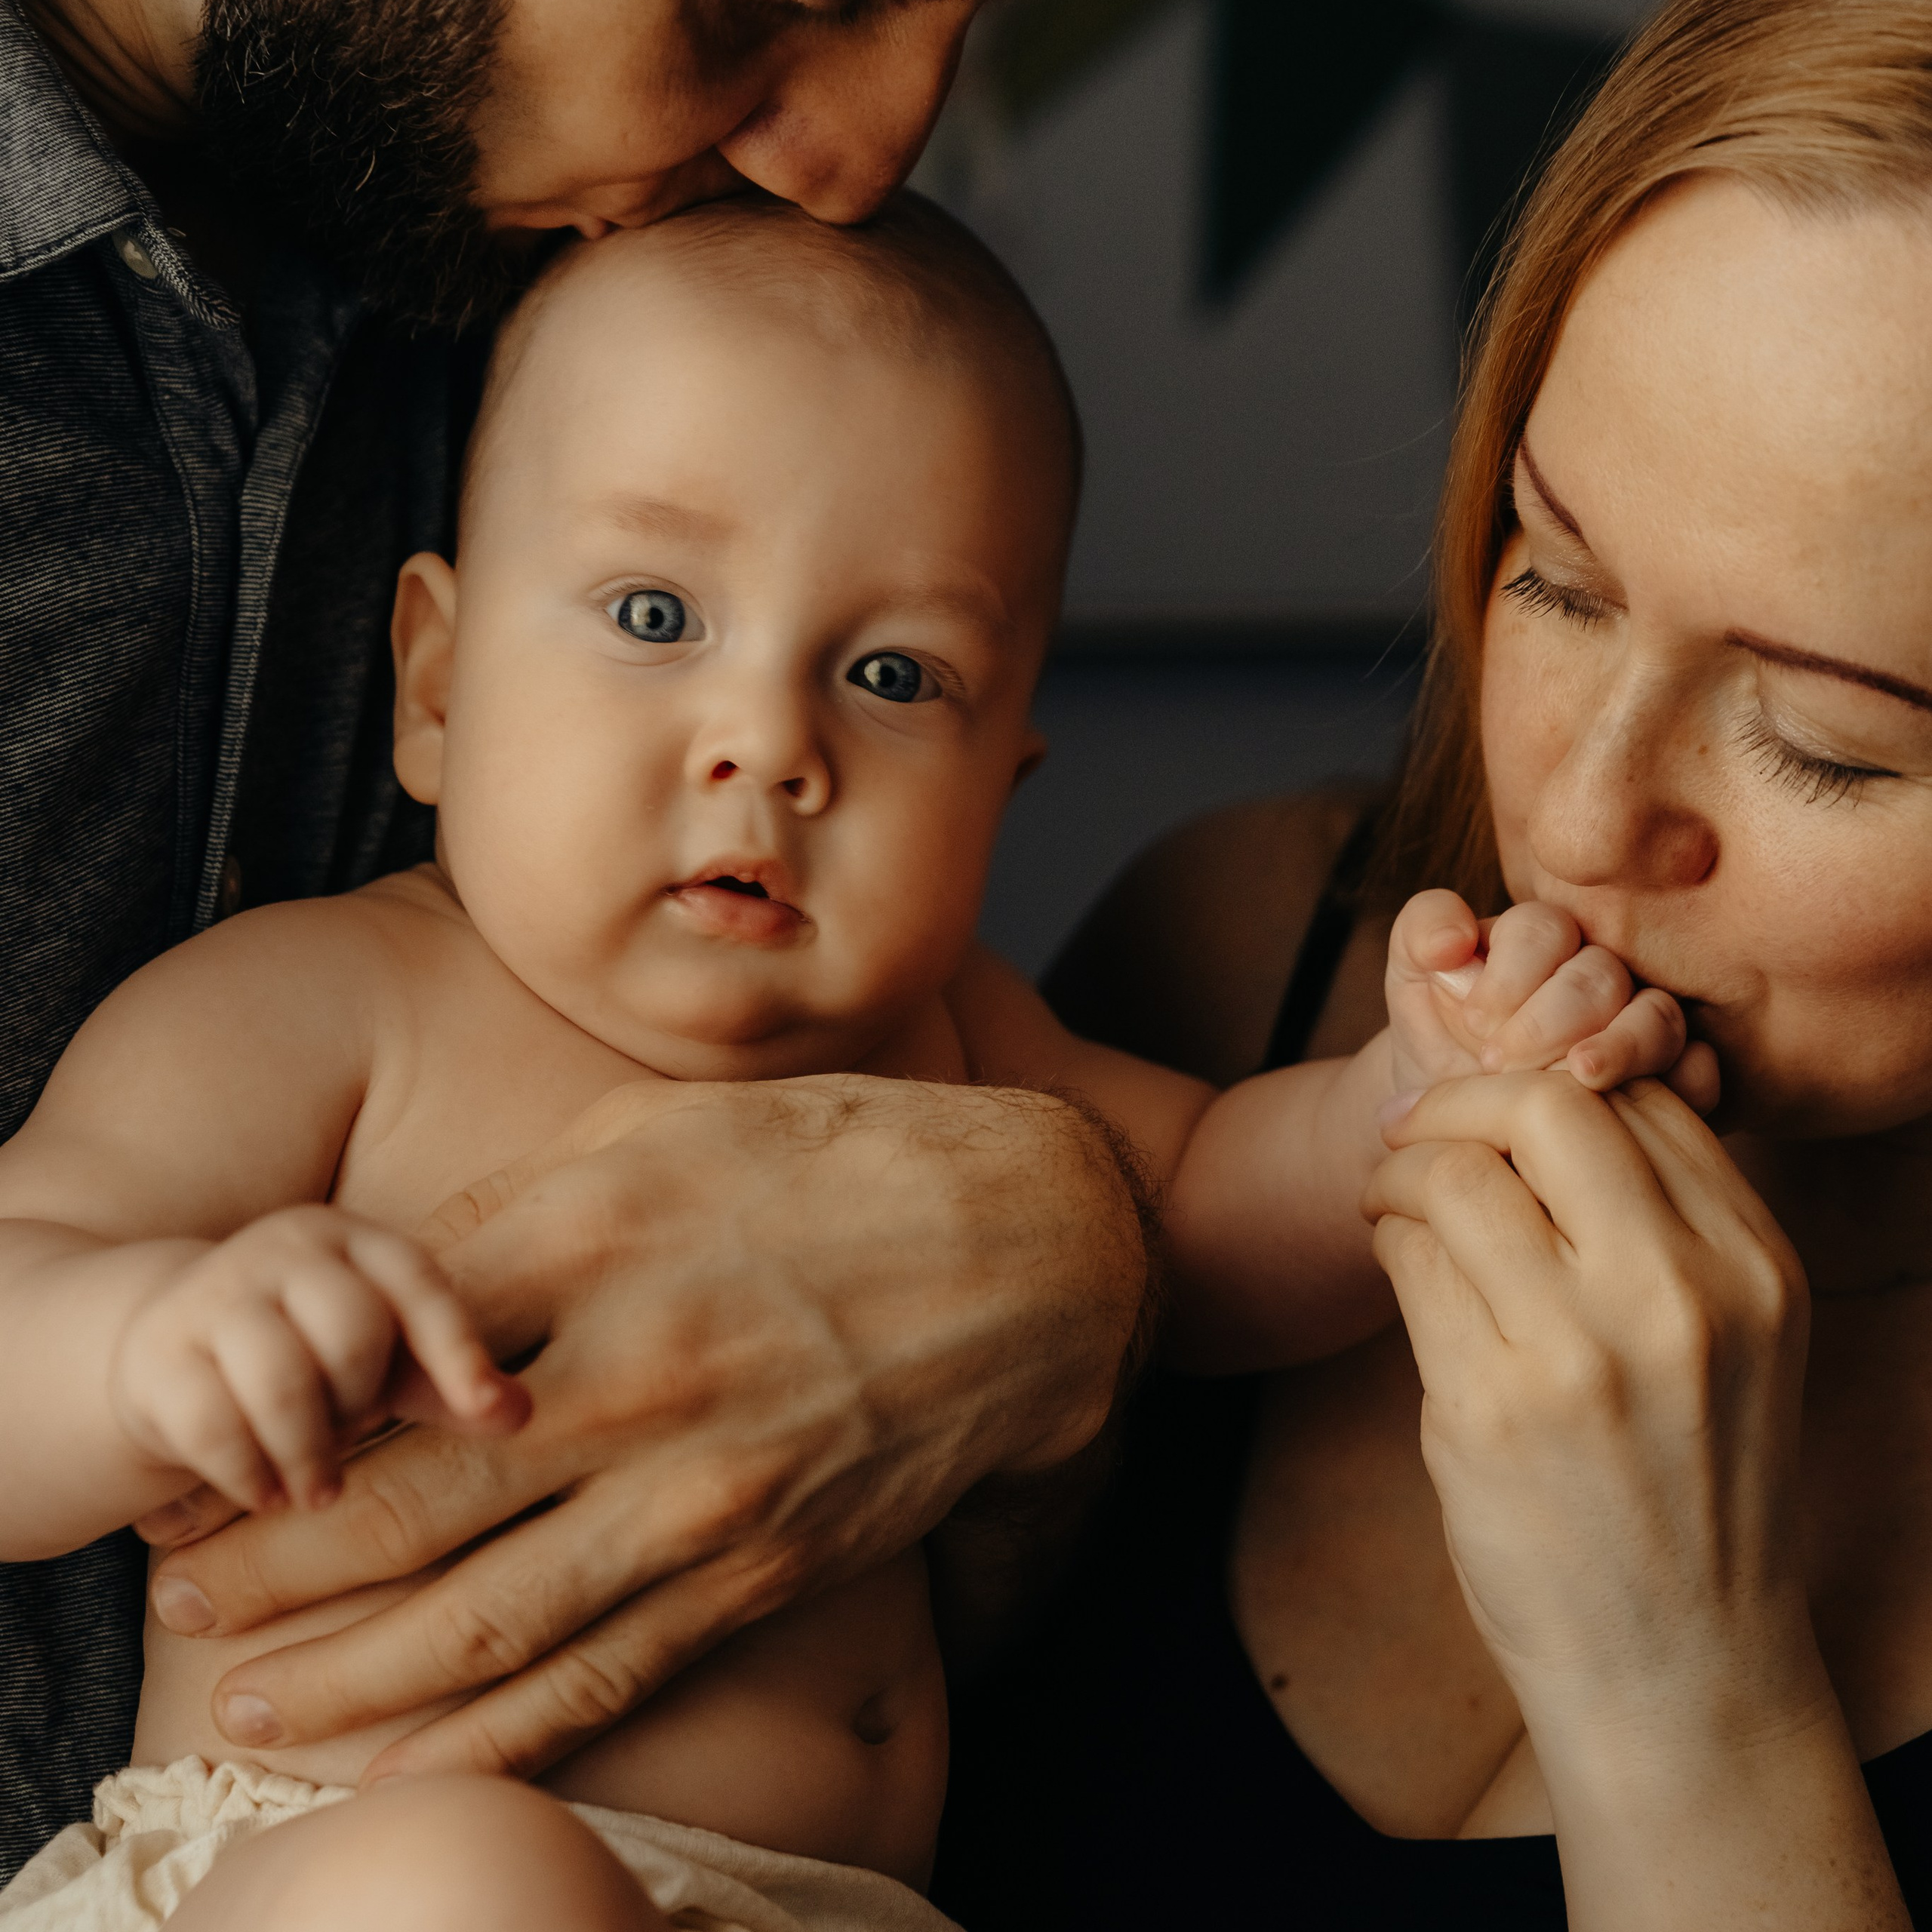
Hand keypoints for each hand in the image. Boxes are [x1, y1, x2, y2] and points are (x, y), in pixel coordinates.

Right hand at [112, 1206, 527, 1513]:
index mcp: (356, 1239)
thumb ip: (455, 1385)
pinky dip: (250, 1476)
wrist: (172, 1350)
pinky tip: (266, 1494)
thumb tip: (522, 1414)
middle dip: (361, 1403)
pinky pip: (214, 1426)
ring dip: (309, 1452)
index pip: (420, 1283)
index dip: (458, 1348)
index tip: (487, 1411)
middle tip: (351, 1435)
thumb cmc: (314, 1358)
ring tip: (317, 1487)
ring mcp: (213, 1293)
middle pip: (353, 1333)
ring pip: (283, 1382)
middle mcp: (284, 1248)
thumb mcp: (391, 1363)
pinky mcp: (156, 1354)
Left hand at [144, 1076, 1145, 1779]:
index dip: (289, 1405)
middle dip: (275, 1561)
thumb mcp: (675, 1124)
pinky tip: (417, 1760)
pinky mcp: (770, 1558)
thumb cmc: (849, 1156)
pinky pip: (615, 1666)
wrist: (1041, 1244)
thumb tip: (412, 1283)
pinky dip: (505, 1730)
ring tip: (251, 1704)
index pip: (393, 1347)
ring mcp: (709, 1482)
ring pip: (496, 1615)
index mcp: (602, 1236)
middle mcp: (639, 1371)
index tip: (221, 1435)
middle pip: (412, 1503)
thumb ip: (532, 1201)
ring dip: (357, 1672)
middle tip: (178, 1589)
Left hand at [1360, 1074, 1910, 1931]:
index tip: (1489, 1105)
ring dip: (1399, 1169)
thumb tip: (1528, 1104)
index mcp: (1753, 1266)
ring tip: (1390, 1198)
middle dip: (1457, 1097)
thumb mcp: (1730, 1341)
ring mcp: (1582, 1353)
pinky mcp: (1488, 1407)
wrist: (1678, 1664)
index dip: (1542, 1081)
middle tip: (1412, 1127)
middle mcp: (1680, 1297)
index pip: (1638, 1098)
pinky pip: (1410, 1261)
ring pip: (1455, 1175)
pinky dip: (1386, 1240)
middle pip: (1546, 1107)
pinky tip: (1395, 1259)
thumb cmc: (1687, 1485)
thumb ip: (1659, 1224)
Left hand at [1385, 893, 1718, 1107]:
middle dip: (1550, 1019)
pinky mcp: (1675, 1080)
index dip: (1511, 972)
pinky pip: (1702, 1071)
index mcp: (1543, 938)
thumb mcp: (1412, 981)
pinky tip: (1644, 1103)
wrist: (1457, 1119)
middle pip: (1602, 977)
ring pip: (1660, 1019)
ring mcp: (1645, 1025)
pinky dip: (1684, 1083)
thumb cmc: (1438, 1038)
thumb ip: (1422, 933)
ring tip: (1577, 1076)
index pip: (1545, 930)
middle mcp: (1602, 973)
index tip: (1474, 1019)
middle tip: (1499, 1064)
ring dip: (1620, 1047)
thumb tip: (1455, 937)